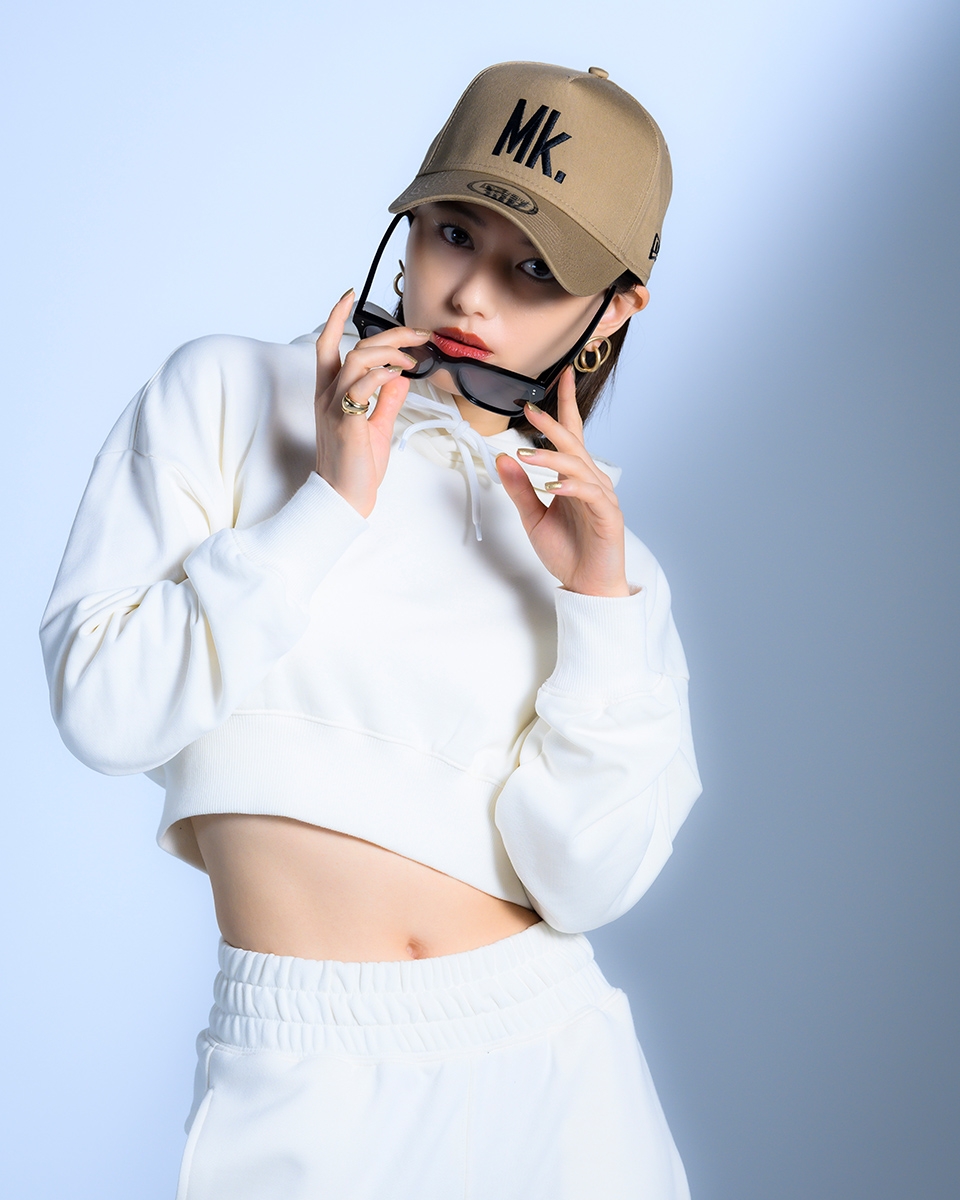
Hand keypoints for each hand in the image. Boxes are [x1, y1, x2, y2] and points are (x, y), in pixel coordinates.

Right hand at [314, 290, 430, 516]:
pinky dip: (381, 375)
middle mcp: (327, 395)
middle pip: (353, 347)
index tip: (350, 294)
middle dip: (388, 334)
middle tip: (417, 334)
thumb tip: (399, 378)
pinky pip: (361, 387)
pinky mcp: (346, 421)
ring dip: (389, 353)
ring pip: (357, 361)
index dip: (335, 316)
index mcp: (330, 393)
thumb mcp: (377, 427)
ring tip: (411, 359)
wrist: (344, 497)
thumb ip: (386, 400)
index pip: (326, 345)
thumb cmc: (357, 466)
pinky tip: (397, 375)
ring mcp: (334, 407)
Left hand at [495, 367, 630, 596]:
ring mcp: (602, 497)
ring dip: (552, 456)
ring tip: (527, 453)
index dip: (565, 406)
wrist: (588, 586)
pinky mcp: (608, 516)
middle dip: (553, 422)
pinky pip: (590, 494)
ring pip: (579, 465)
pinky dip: (572, 486)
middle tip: (530, 408)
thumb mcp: (533, 517)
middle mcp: (591, 480)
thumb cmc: (567, 551)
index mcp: (575, 477)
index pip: (572, 434)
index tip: (561, 377)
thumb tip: (501, 458)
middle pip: (574, 443)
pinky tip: (553, 485)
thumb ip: (519, 488)